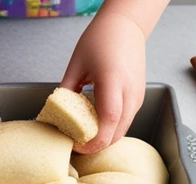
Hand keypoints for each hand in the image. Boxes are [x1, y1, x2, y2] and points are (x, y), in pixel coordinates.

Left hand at [61, 10, 146, 153]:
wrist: (126, 26)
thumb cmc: (101, 39)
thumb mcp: (76, 64)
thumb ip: (66, 91)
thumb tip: (57, 114)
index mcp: (113, 81)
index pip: (108, 121)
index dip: (93, 140)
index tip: (76, 144)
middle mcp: (130, 92)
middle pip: (117, 133)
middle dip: (97, 145)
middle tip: (77, 143)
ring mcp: (137, 97)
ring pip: (122, 130)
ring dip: (104, 138)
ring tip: (85, 134)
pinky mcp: (139, 98)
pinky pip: (126, 121)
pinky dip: (112, 128)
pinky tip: (97, 122)